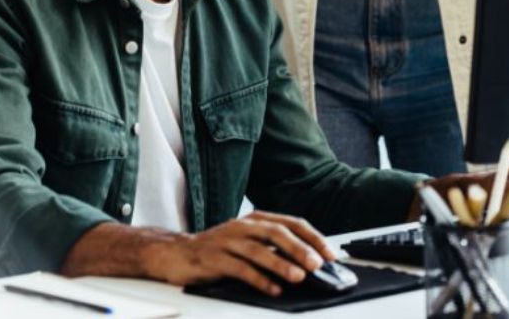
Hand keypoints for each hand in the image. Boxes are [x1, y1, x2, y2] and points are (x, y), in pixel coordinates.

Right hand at [143, 210, 336, 295]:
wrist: (177, 253)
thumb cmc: (219, 250)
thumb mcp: (248, 243)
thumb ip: (274, 249)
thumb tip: (309, 263)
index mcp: (255, 219)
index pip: (291, 223)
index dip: (313, 237)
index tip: (330, 254)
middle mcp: (242, 226)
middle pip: (276, 232)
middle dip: (299, 248)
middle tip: (316, 264)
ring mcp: (226, 241)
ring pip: (258, 249)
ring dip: (280, 263)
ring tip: (298, 277)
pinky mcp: (213, 258)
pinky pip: (239, 268)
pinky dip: (258, 279)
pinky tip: (272, 290)